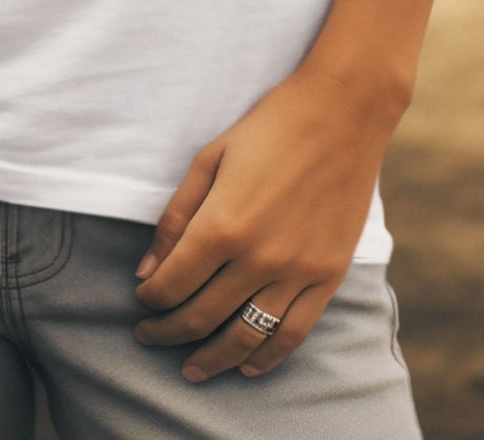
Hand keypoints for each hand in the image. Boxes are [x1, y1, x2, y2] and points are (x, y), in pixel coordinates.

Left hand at [131, 61, 404, 383]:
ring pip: (246, 336)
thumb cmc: (268, 128)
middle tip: (150, 337)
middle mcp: (258, 257)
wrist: (342, 113)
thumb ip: (175, 218)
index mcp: (222, 224)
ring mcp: (297, 271)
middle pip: (202, 316)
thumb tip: (146, 272)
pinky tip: (246, 367)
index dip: (150, 300)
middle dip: (168, 332)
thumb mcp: (209, 158)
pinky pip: (293, 334)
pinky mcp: (328, 277)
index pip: (172, 284)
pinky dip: (267, 358)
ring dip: (213, 358)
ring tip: (190, 368)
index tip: (141, 301)